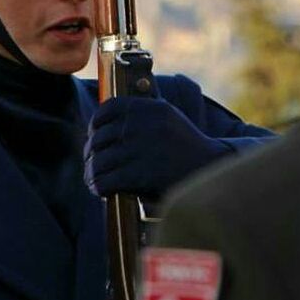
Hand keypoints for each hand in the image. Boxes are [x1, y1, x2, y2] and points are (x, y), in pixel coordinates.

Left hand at [84, 96, 233, 199]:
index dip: (95, 124)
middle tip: (92, 164)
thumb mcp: (167, 116)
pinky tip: (101, 191)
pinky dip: (98, 187)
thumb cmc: (184, 145)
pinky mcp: (140, 174)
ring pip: (99, 162)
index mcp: (148, 108)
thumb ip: (140, 113)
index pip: (107, 109)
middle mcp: (142, 125)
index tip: (94, 136)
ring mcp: (140, 149)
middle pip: (99, 139)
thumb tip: (102, 121)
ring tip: (93, 180)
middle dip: (91, 154)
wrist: (208, 171)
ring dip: (91, 174)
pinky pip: (106, 180)